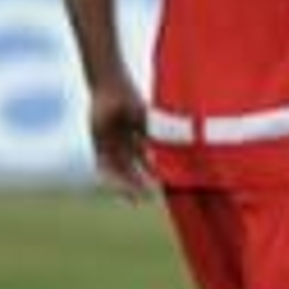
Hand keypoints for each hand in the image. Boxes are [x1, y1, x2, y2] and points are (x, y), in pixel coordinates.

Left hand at [88, 79, 153, 199]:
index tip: (164, 185)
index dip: (155, 173)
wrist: (110, 89)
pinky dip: (110, 177)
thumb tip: (189, 141)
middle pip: (133, 169)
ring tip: (133, 199)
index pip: (148, 160)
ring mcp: (111, 145)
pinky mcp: (98, 145)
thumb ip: (164, 132)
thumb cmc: (132, 100)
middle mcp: (125, 144)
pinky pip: (104, 166)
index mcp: (139, 137)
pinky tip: (116, 188)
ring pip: (120, 171)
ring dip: (126, 185)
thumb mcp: (150, 119)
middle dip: (140, 184)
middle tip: (149, 198)